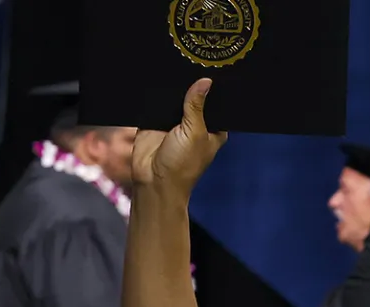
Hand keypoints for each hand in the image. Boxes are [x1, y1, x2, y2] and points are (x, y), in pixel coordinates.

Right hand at [131, 79, 227, 198]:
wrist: (152, 180)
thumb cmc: (182, 165)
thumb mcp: (195, 132)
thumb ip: (196, 106)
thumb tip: (205, 81)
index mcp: (212, 128)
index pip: (216, 103)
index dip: (214, 90)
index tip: (213, 69)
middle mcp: (194, 124)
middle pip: (194, 97)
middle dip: (191, 86)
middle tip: (191, 63)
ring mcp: (173, 122)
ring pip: (174, 98)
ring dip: (172, 89)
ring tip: (173, 67)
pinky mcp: (154, 121)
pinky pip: (155, 102)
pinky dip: (156, 94)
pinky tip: (156, 78)